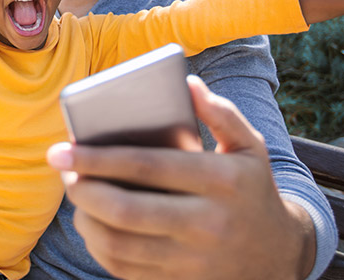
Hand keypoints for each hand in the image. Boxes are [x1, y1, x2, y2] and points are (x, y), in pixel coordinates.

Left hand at [47, 76, 314, 279]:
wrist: (279, 256)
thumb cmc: (252, 190)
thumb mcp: (251, 148)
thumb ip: (222, 113)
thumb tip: (187, 82)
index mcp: (222, 181)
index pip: (147, 166)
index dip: (98, 158)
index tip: (63, 149)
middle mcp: (208, 224)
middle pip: (126, 210)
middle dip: (83, 190)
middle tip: (64, 173)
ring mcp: (194, 261)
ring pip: (119, 244)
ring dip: (85, 220)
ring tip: (77, 196)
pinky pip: (125, 269)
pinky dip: (99, 247)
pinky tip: (92, 224)